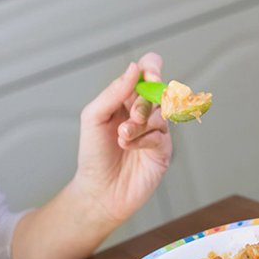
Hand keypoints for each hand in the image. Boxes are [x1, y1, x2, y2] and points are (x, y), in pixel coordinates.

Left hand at [73, 52, 171, 225]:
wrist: (99, 191)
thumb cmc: (94, 154)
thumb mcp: (94, 117)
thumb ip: (114, 91)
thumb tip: (134, 68)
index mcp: (128, 98)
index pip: (148, 71)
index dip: (152, 68)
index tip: (150, 74)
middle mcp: (145, 111)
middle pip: (159, 91)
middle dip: (144, 102)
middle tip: (132, 115)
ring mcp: (156, 129)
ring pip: (161, 113)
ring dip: (140, 123)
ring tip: (123, 136)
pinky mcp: (164, 148)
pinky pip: (161, 134)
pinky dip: (143, 139)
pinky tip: (129, 146)